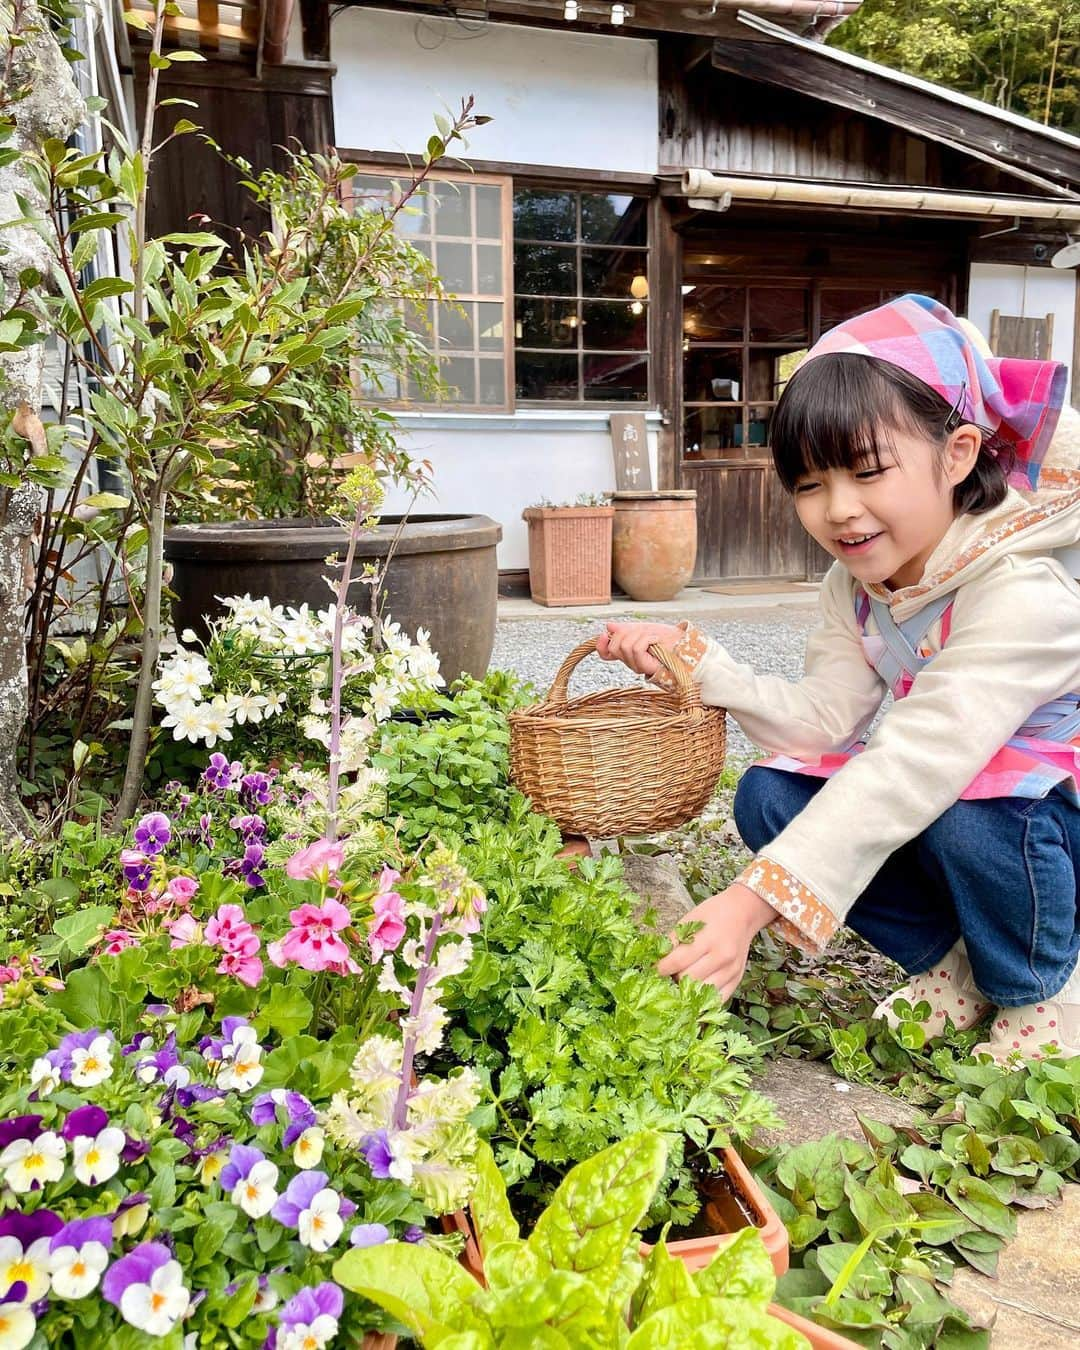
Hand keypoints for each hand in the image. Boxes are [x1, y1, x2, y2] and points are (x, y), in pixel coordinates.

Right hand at [595, 620, 684, 676]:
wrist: (687, 645)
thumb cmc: (669, 639)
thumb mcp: (644, 629)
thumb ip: (626, 629)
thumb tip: (609, 626)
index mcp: (628, 654)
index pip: (606, 654)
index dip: (600, 645)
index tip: (604, 634)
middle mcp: (631, 662)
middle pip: (615, 646)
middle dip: (627, 633)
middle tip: (644, 632)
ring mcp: (638, 666)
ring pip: (626, 646)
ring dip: (640, 635)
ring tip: (653, 636)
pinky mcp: (647, 667)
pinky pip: (637, 648)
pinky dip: (647, 638)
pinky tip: (656, 640)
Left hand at [657, 883, 776, 998]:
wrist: (742, 913)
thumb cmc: (713, 915)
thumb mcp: (690, 920)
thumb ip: (673, 941)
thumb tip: (658, 961)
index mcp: (708, 939)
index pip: (678, 961)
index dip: (662, 968)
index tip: (654, 970)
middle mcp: (722, 957)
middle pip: (689, 979)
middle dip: (674, 978)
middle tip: (668, 974)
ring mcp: (731, 971)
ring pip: (702, 992)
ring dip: (687, 989)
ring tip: (681, 981)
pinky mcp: (737, 980)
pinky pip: (717, 999)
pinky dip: (704, 998)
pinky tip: (695, 991)